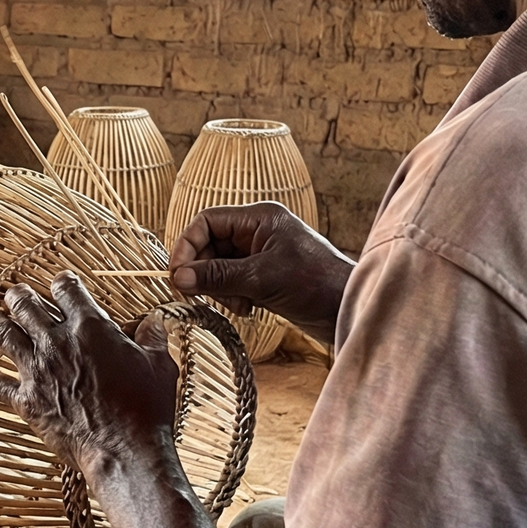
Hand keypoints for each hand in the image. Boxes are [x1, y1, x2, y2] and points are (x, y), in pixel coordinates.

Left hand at [0, 272, 178, 479]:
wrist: (124, 451)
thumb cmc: (146, 409)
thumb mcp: (159, 367)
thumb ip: (152, 340)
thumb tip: (154, 321)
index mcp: (90, 327)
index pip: (66, 289)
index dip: (61, 282)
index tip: (59, 283)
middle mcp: (57, 343)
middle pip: (25, 306)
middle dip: (18, 296)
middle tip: (15, 293)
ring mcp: (37, 371)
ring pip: (4, 336)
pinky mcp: (26, 401)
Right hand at [168, 203, 353, 343]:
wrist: (349, 309)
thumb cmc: (315, 283)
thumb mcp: (261, 278)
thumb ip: (218, 276)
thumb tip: (178, 278)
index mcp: (259, 218)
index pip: (207, 221)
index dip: (187, 246)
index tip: (177, 274)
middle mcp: (258, 232)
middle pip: (210, 245)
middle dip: (204, 271)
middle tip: (202, 294)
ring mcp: (261, 255)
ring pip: (219, 267)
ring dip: (219, 288)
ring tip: (237, 303)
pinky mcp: (265, 278)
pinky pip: (232, 283)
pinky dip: (232, 297)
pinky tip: (248, 308)